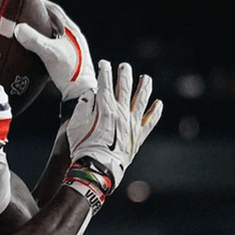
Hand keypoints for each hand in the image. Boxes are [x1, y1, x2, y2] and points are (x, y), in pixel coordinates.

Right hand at [12, 0, 90, 100]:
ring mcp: (70, 49)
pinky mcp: (66, 60)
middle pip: (53, 21)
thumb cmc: (72, 73)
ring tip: (27, 33)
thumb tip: (20, 29)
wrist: (80, 93)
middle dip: (39, 18)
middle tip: (25, 17)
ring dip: (40, 32)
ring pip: (52, 35)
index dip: (42, 4)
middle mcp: (72, 38)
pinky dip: (42, 45)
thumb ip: (34, 39)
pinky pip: (51, 47)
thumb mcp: (50, 53)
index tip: (30, 1)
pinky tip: (34, 51)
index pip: (55, 10)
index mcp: (71, 31)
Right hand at [59, 59, 162, 201]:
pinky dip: (155, 111)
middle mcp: (121, 112)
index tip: (105, 64)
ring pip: (142, 99)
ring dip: (144, 86)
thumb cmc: (83, 149)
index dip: (105, 71)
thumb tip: (90, 94)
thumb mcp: (75, 126)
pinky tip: (158, 103)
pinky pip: (150, 120)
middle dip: (124, 74)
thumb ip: (83, 107)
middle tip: (124, 67)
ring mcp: (132, 123)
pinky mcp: (139, 136)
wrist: (97, 170)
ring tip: (146, 78)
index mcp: (105, 107)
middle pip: (125, 87)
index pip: (105, 83)